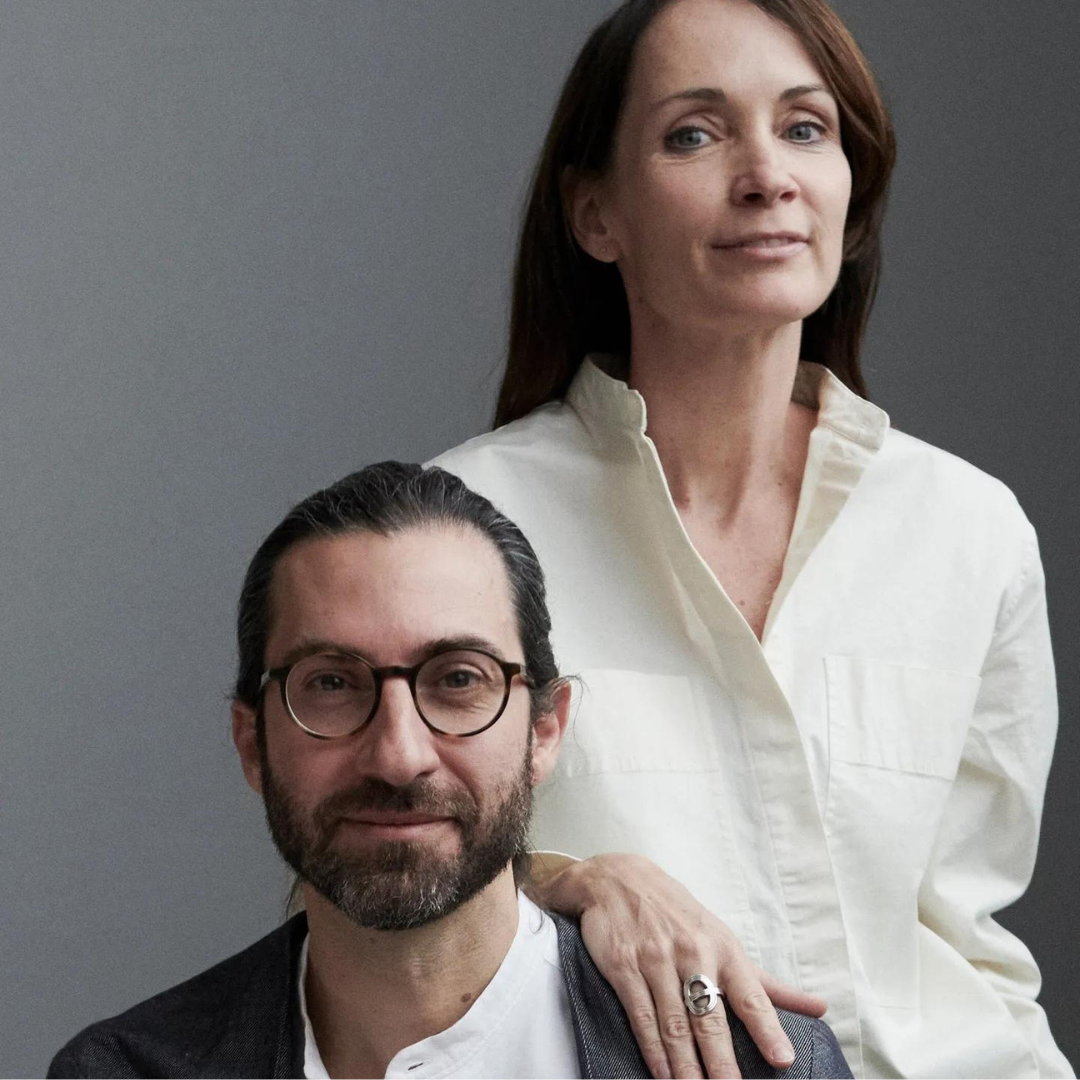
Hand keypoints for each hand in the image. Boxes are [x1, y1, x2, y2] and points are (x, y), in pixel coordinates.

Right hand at [532, 852, 825, 1078]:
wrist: (619, 879)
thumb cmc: (679, 914)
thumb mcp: (724, 939)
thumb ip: (767, 982)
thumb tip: (818, 1007)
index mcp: (723, 949)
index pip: (751, 994)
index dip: (767, 1028)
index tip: (782, 1059)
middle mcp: (692, 954)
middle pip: (709, 1019)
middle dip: (721, 1061)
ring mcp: (656, 961)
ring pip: (674, 1025)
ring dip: (685, 1066)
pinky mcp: (625, 967)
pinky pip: (641, 1016)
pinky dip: (653, 1050)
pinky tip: (662, 1073)